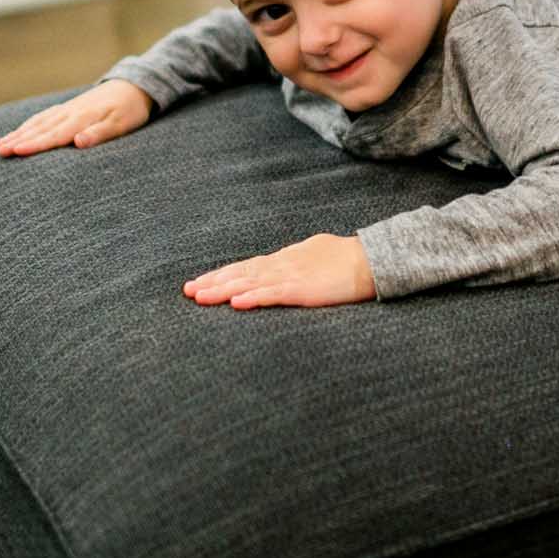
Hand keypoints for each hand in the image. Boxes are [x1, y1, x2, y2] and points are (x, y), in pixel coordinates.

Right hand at [0, 80, 154, 156]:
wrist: (133, 86)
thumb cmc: (130, 110)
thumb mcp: (121, 124)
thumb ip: (99, 133)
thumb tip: (78, 142)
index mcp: (82, 118)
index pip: (54, 135)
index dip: (35, 144)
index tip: (16, 152)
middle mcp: (70, 112)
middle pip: (41, 128)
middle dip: (19, 140)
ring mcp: (68, 108)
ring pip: (39, 122)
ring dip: (20, 133)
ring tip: (1, 144)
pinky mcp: (69, 108)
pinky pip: (44, 116)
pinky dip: (29, 124)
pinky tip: (20, 131)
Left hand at [185, 234, 374, 309]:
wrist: (370, 260)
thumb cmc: (346, 258)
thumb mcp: (314, 254)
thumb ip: (295, 261)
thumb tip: (282, 265)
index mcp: (285, 258)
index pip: (246, 266)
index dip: (222, 274)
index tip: (200, 281)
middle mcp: (282, 264)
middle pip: (240, 273)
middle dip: (213, 282)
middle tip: (188, 290)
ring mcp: (290, 276)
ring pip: (249, 283)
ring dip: (222, 290)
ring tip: (200, 297)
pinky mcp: (302, 290)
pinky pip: (272, 294)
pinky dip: (252, 297)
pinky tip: (235, 302)